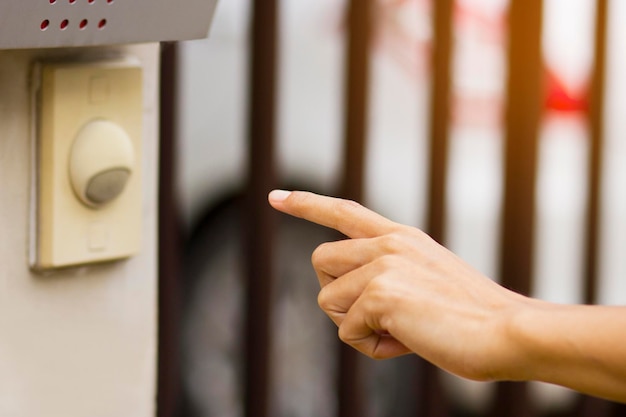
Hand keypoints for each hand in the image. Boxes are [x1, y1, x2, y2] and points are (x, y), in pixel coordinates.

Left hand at [268, 190, 529, 380]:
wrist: (506, 331)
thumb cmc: (470, 316)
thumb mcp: (426, 280)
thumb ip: (387, 276)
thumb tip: (349, 301)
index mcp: (400, 236)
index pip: (342, 211)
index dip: (306, 204)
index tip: (274, 198)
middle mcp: (388, 242)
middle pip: (318, 262)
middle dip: (335, 294)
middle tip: (376, 314)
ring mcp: (384, 265)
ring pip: (327, 300)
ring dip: (355, 325)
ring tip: (400, 330)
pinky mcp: (381, 293)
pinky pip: (347, 331)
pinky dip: (372, 348)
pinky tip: (408, 343)